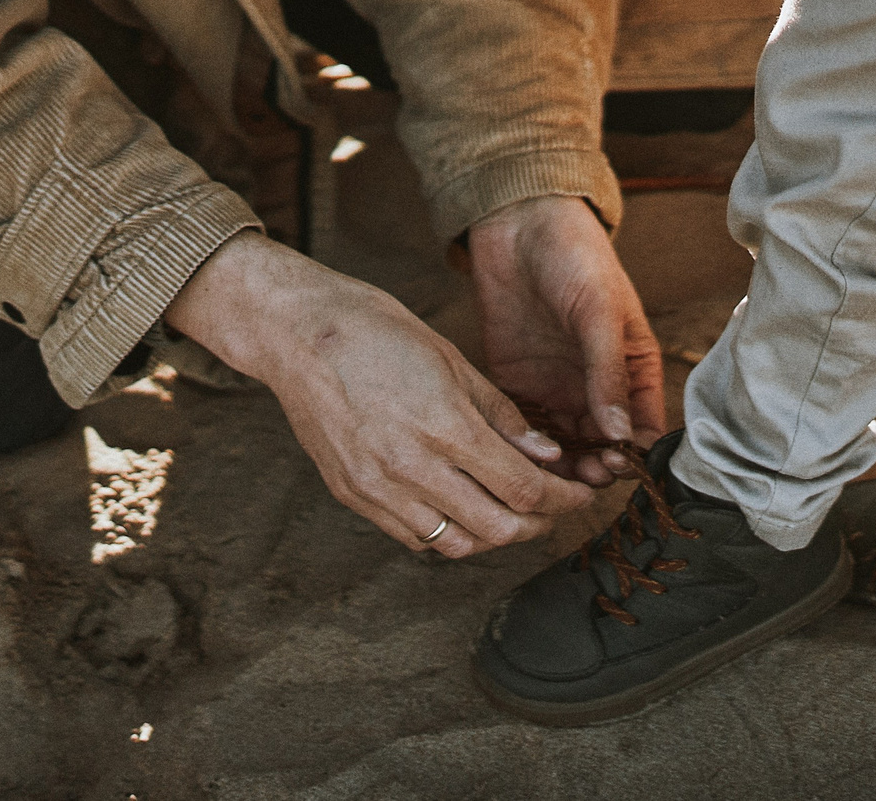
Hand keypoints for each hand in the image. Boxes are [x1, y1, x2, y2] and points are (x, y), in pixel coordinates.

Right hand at [164, 234, 592, 556]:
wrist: (295, 333)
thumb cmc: (373, 330)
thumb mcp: (451, 358)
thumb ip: (500, 415)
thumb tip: (545, 454)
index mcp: (443, 426)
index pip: (524, 488)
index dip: (564, 498)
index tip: (580, 493)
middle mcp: (409, 468)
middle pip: (497, 528)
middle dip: (538, 523)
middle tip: (554, 507)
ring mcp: (376, 488)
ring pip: (456, 545)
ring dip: (494, 535)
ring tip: (510, 511)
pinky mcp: (352, 496)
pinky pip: (413, 538)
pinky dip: (448, 533)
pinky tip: (460, 507)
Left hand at [466, 195, 664, 485]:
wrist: (517, 224)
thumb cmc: (574, 256)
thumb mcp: (599, 311)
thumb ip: (608, 372)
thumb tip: (622, 433)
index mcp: (632, 367)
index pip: (643, 424)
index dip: (636, 451)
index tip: (619, 462)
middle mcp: (596, 385)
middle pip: (603, 445)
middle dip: (597, 466)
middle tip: (585, 473)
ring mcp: (555, 387)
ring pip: (563, 446)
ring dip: (562, 465)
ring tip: (555, 472)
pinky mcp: (517, 383)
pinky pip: (523, 429)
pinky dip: (525, 448)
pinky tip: (522, 454)